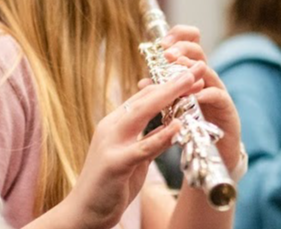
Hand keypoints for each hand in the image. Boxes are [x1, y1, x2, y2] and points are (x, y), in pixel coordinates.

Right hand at [52, 69, 200, 228]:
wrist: (83, 213)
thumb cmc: (109, 185)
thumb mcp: (133, 157)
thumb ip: (149, 140)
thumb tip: (170, 126)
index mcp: (114, 124)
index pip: (143, 96)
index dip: (168, 83)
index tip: (191, 73)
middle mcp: (111, 128)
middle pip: (145, 98)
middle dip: (173, 81)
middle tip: (198, 68)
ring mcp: (111, 144)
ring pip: (142, 113)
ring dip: (170, 96)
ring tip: (192, 83)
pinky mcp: (115, 164)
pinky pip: (143, 147)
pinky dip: (161, 136)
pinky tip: (178, 126)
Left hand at [161, 25, 242, 170]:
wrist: (216, 152)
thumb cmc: (195, 126)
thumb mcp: (175, 108)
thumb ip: (162, 94)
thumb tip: (142, 82)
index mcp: (193, 75)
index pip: (189, 45)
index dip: (178, 37)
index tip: (162, 42)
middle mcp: (207, 79)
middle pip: (198, 52)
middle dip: (182, 48)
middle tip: (167, 53)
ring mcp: (218, 91)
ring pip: (208, 72)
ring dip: (192, 69)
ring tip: (178, 67)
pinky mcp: (227, 108)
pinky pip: (217, 96)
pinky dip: (205, 94)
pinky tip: (194, 96)